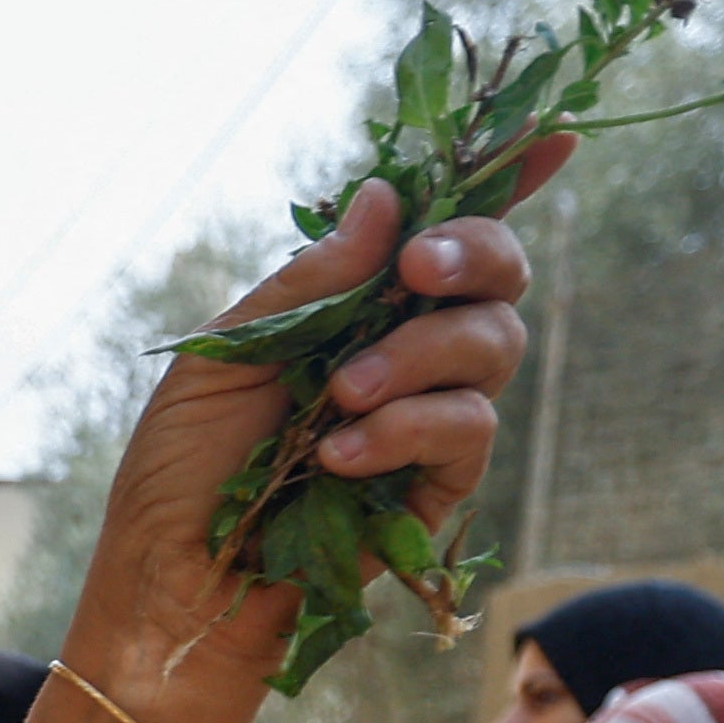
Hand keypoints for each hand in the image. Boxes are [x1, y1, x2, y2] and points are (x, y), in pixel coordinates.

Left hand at [85, 153, 561, 677]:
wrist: (170, 584)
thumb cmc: (179, 473)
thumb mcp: (223, 361)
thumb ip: (307, 285)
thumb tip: (385, 197)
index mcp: (351, 308)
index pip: (438, 234)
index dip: (504, 185)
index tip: (553, 138)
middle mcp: (403, 351)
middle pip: (496, 278)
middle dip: (474, 255)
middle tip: (418, 271)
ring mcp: (426, 416)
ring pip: (493, 345)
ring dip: (420, 355)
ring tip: (341, 395)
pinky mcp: (438, 485)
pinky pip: (467, 430)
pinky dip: (406, 429)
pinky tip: (339, 455)